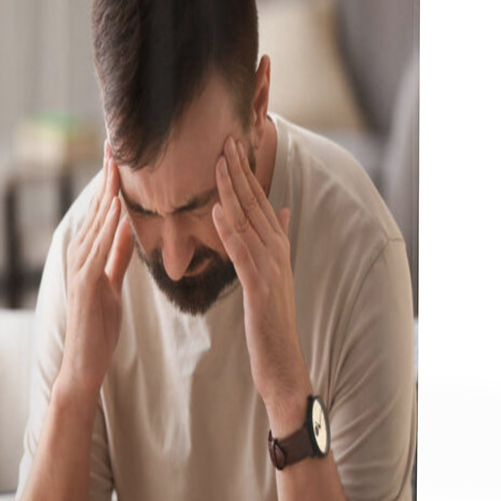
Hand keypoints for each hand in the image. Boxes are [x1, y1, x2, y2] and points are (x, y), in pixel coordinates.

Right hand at [59, 142, 134, 397]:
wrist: (85, 363)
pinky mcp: (86, 286)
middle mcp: (80, 257)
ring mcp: (80, 270)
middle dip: (106, 178)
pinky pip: (98, 251)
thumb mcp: (111, 284)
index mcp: (88, 256)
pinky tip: (117, 207)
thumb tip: (127, 230)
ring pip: (96, 224)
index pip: (102, 214)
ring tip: (116, 165)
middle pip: (96, 211)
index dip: (110, 185)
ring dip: (106, 194)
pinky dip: (108, 227)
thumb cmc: (98, 327)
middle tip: (114, 144)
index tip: (118, 157)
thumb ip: (116, 257)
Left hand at [212, 136, 310, 427]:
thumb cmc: (273, 321)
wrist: (283, 363)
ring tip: (219, 161)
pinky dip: (230, 230)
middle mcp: (276, 252)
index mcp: (276, 248)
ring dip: (234, 190)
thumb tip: (282, 210)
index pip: (259, 203)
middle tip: (225, 137)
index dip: (245, 174)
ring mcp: (270, 269)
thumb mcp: (274, 276)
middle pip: (256, 204)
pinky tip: (217, 210)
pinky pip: (242, 254)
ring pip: (250, 222)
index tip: (232, 145)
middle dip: (240, 170)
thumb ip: (276, 240)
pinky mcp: (260, 288)